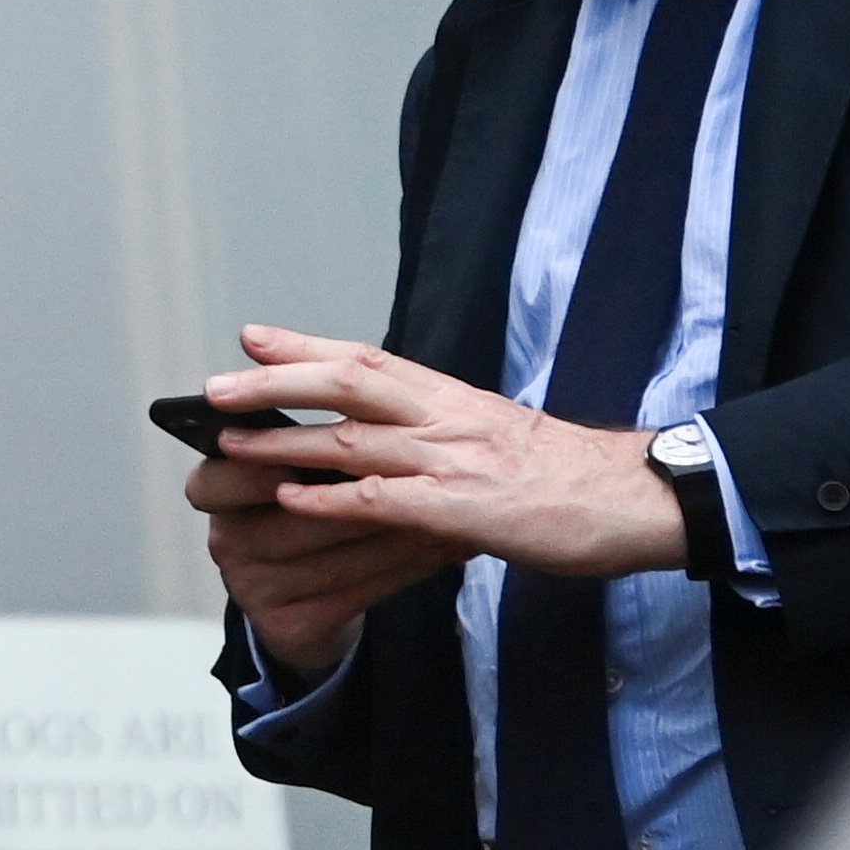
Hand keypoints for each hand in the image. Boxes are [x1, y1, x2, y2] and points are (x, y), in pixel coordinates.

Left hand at [189, 323, 684, 683]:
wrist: (635, 500)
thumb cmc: (566, 475)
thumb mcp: (496, 434)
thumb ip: (443, 427)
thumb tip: (395, 428)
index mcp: (452, 396)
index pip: (367, 358)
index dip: (305, 347)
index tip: (251, 339)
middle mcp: (445, 417)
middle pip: (346, 383)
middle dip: (275, 383)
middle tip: (214, 389)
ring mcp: (453, 462)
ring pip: (352, 441)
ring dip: (285, 441)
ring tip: (231, 443)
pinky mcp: (464, 511)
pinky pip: (385, 502)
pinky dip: (331, 500)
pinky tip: (291, 501)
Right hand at [191, 440, 450, 686]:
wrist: (300, 596)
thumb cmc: (298, 511)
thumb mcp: (279, 470)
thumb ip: (295, 434)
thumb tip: (334, 381)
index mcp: (214, 494)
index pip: (215, 479)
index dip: (254, 468)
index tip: (296, 457)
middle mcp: (229, 543)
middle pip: (291, 518)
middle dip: (355, 495)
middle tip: (409, 471)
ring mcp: (257, 590)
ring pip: (334, 558)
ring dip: (393, 532)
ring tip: (441, 506)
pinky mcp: (293, 626)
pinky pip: (358, 593)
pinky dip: (405, 567)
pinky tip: (439, 545)